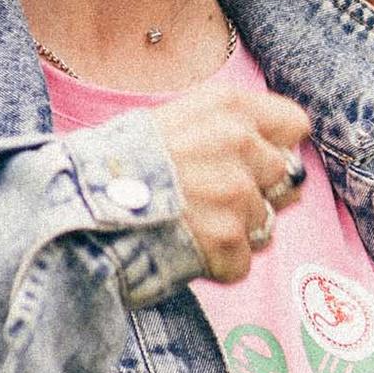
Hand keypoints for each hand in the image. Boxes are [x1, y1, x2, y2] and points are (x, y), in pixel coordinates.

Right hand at [93, 81, 312, 284]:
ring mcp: (237, 193)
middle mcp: (241, 145)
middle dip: (257, 195)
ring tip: (187, 226)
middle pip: (286, 179)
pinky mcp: (228, 239)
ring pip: (264, 225)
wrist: (78, 205)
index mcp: (229, 107)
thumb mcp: (174, 120)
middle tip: (209, 201)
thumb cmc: (118, 163)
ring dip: (233, 233)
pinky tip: (182, 249)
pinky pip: (242, 262)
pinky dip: (215, 265)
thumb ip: (229, 132)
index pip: (295, 126)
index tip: (252, 162)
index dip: (276, 148)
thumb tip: (286, 167)